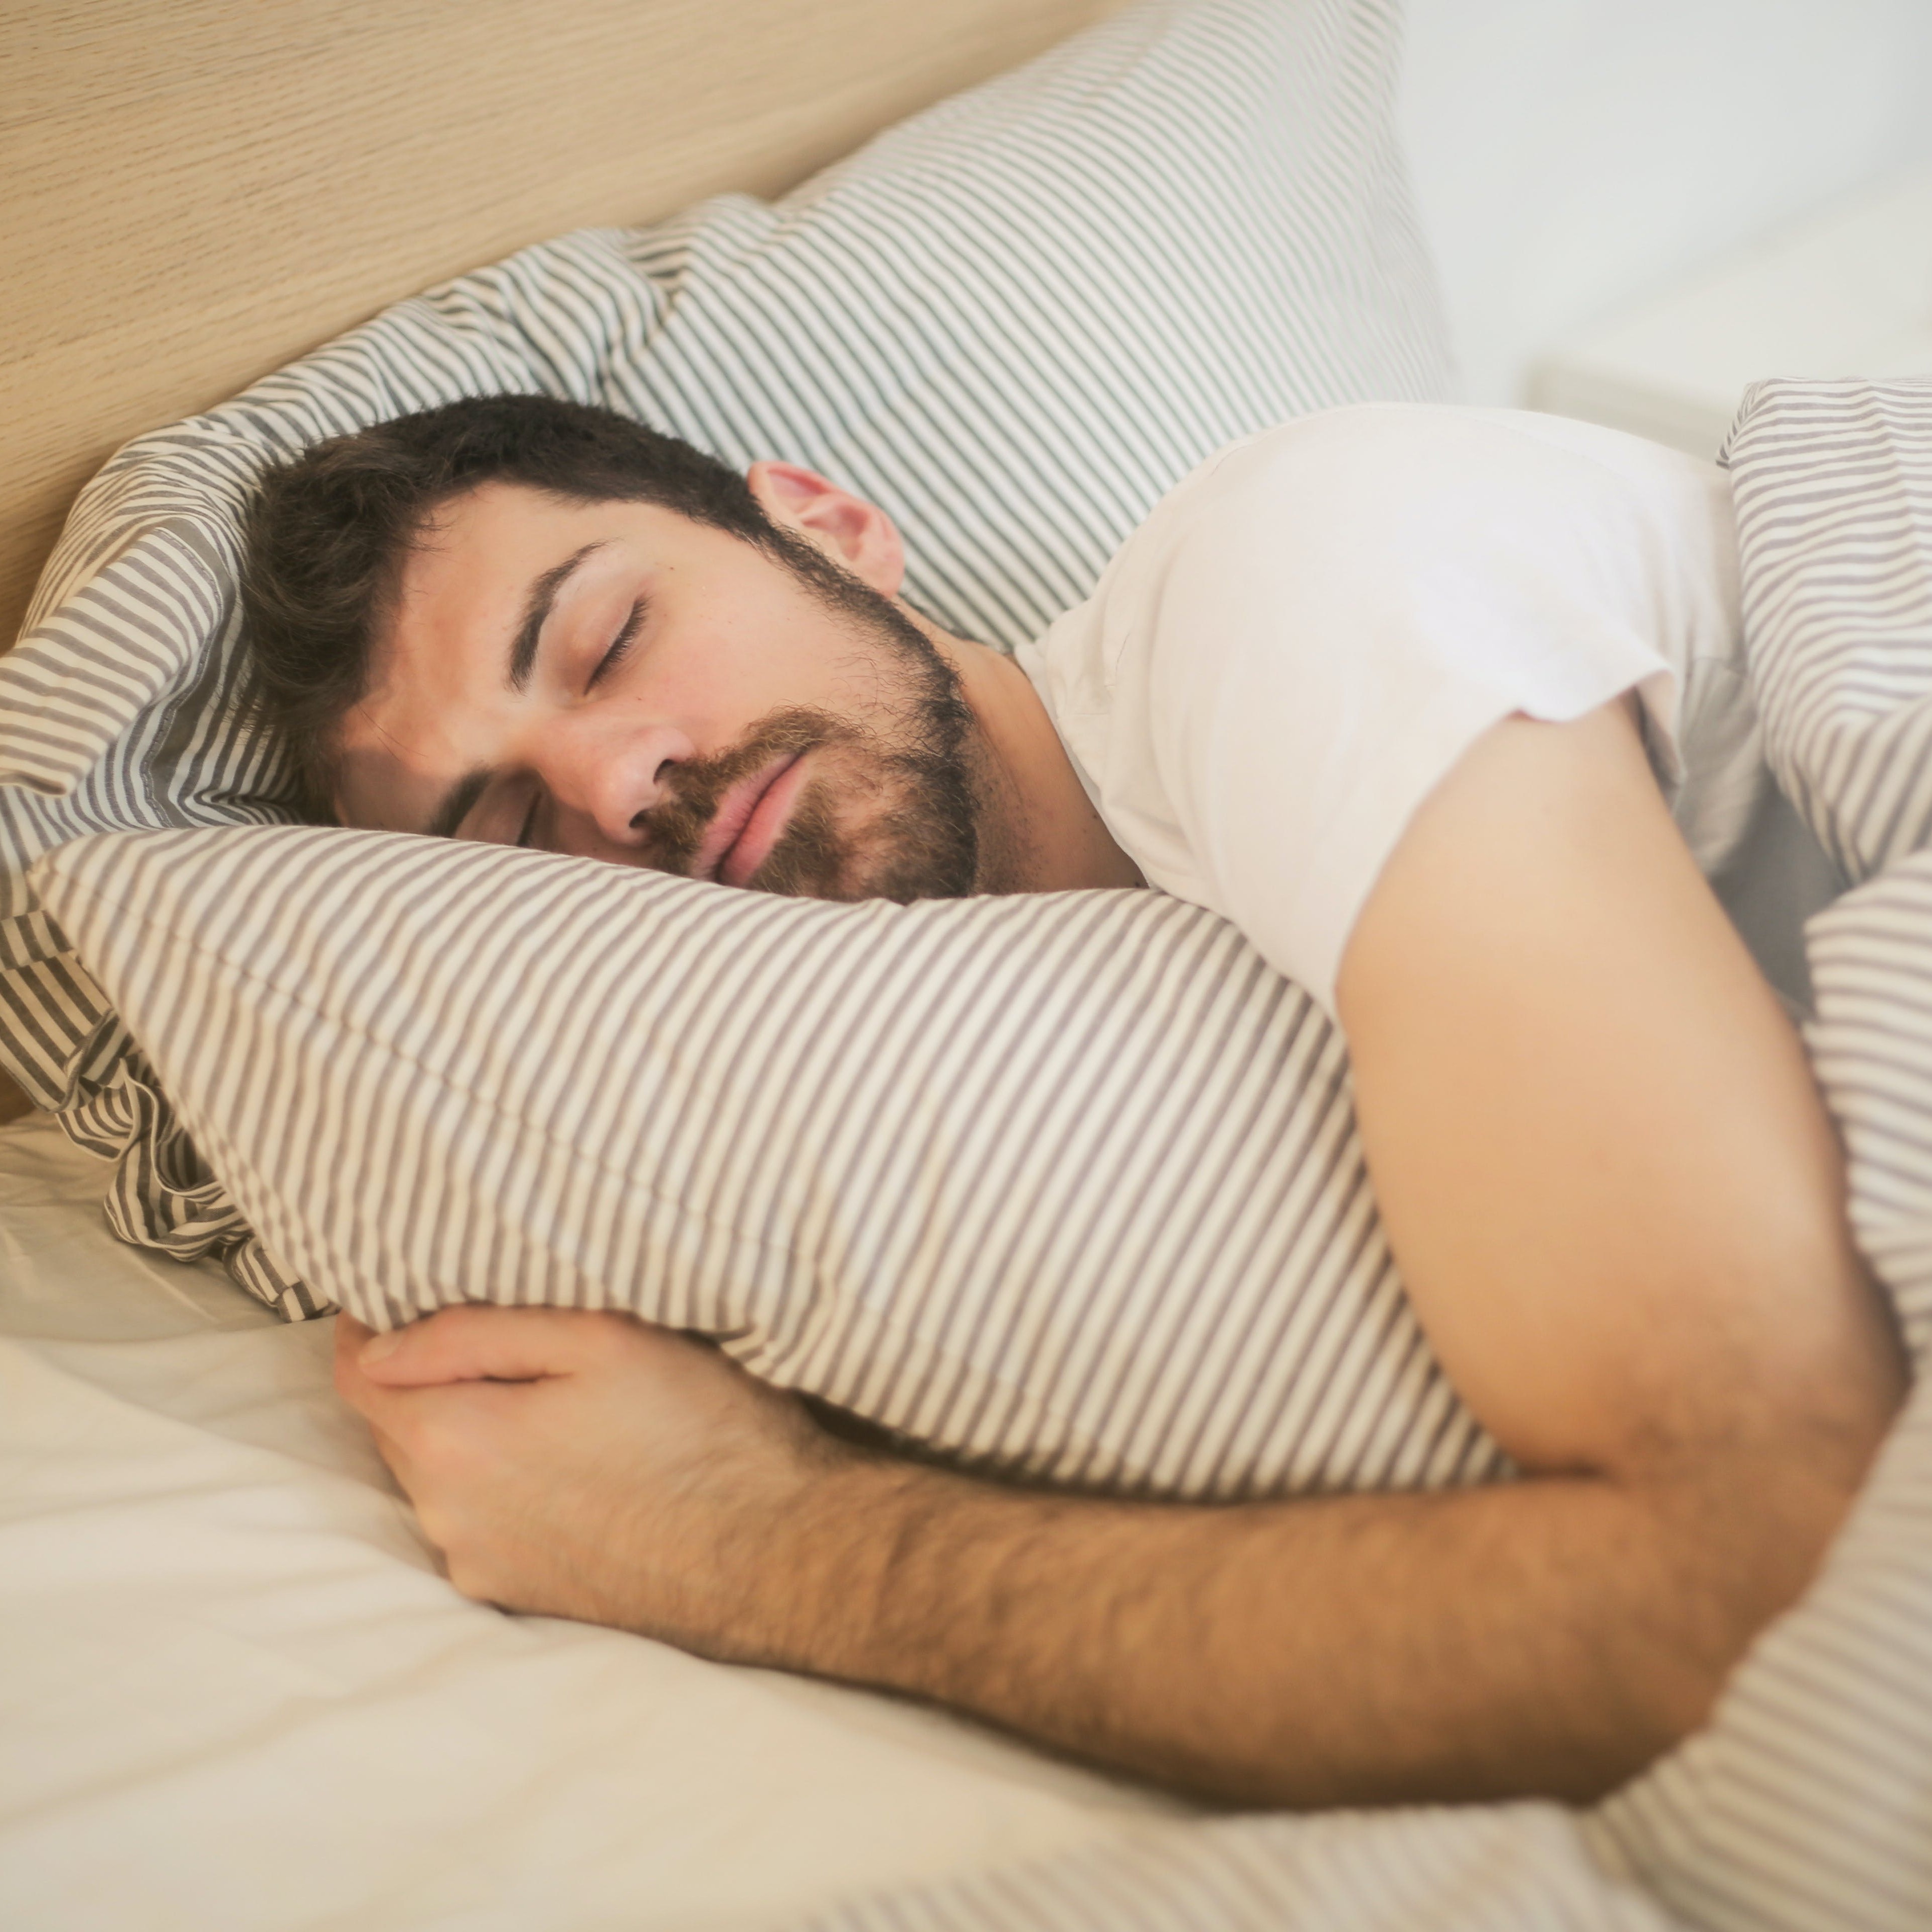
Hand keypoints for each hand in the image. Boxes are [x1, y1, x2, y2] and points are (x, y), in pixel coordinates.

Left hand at [334, 1306, 852, 1658]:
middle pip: (398, 1428)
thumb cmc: (700, 1429)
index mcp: (454, 1442)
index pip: (358, 1375)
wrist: (777, 1553)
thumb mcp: (599, 1339)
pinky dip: (503, 1487)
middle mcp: (447, 1517)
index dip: (369, 1326)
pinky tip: (571, 1464)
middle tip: (499, 1337)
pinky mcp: (521, 1598)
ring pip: (441, 1479)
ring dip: (470, 1436)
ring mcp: (483, 1566)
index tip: (398, 1292)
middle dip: (427, 1379)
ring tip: (548, 1402)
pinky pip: (481, 1524)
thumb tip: (377, 1344)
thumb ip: (472, 1333)